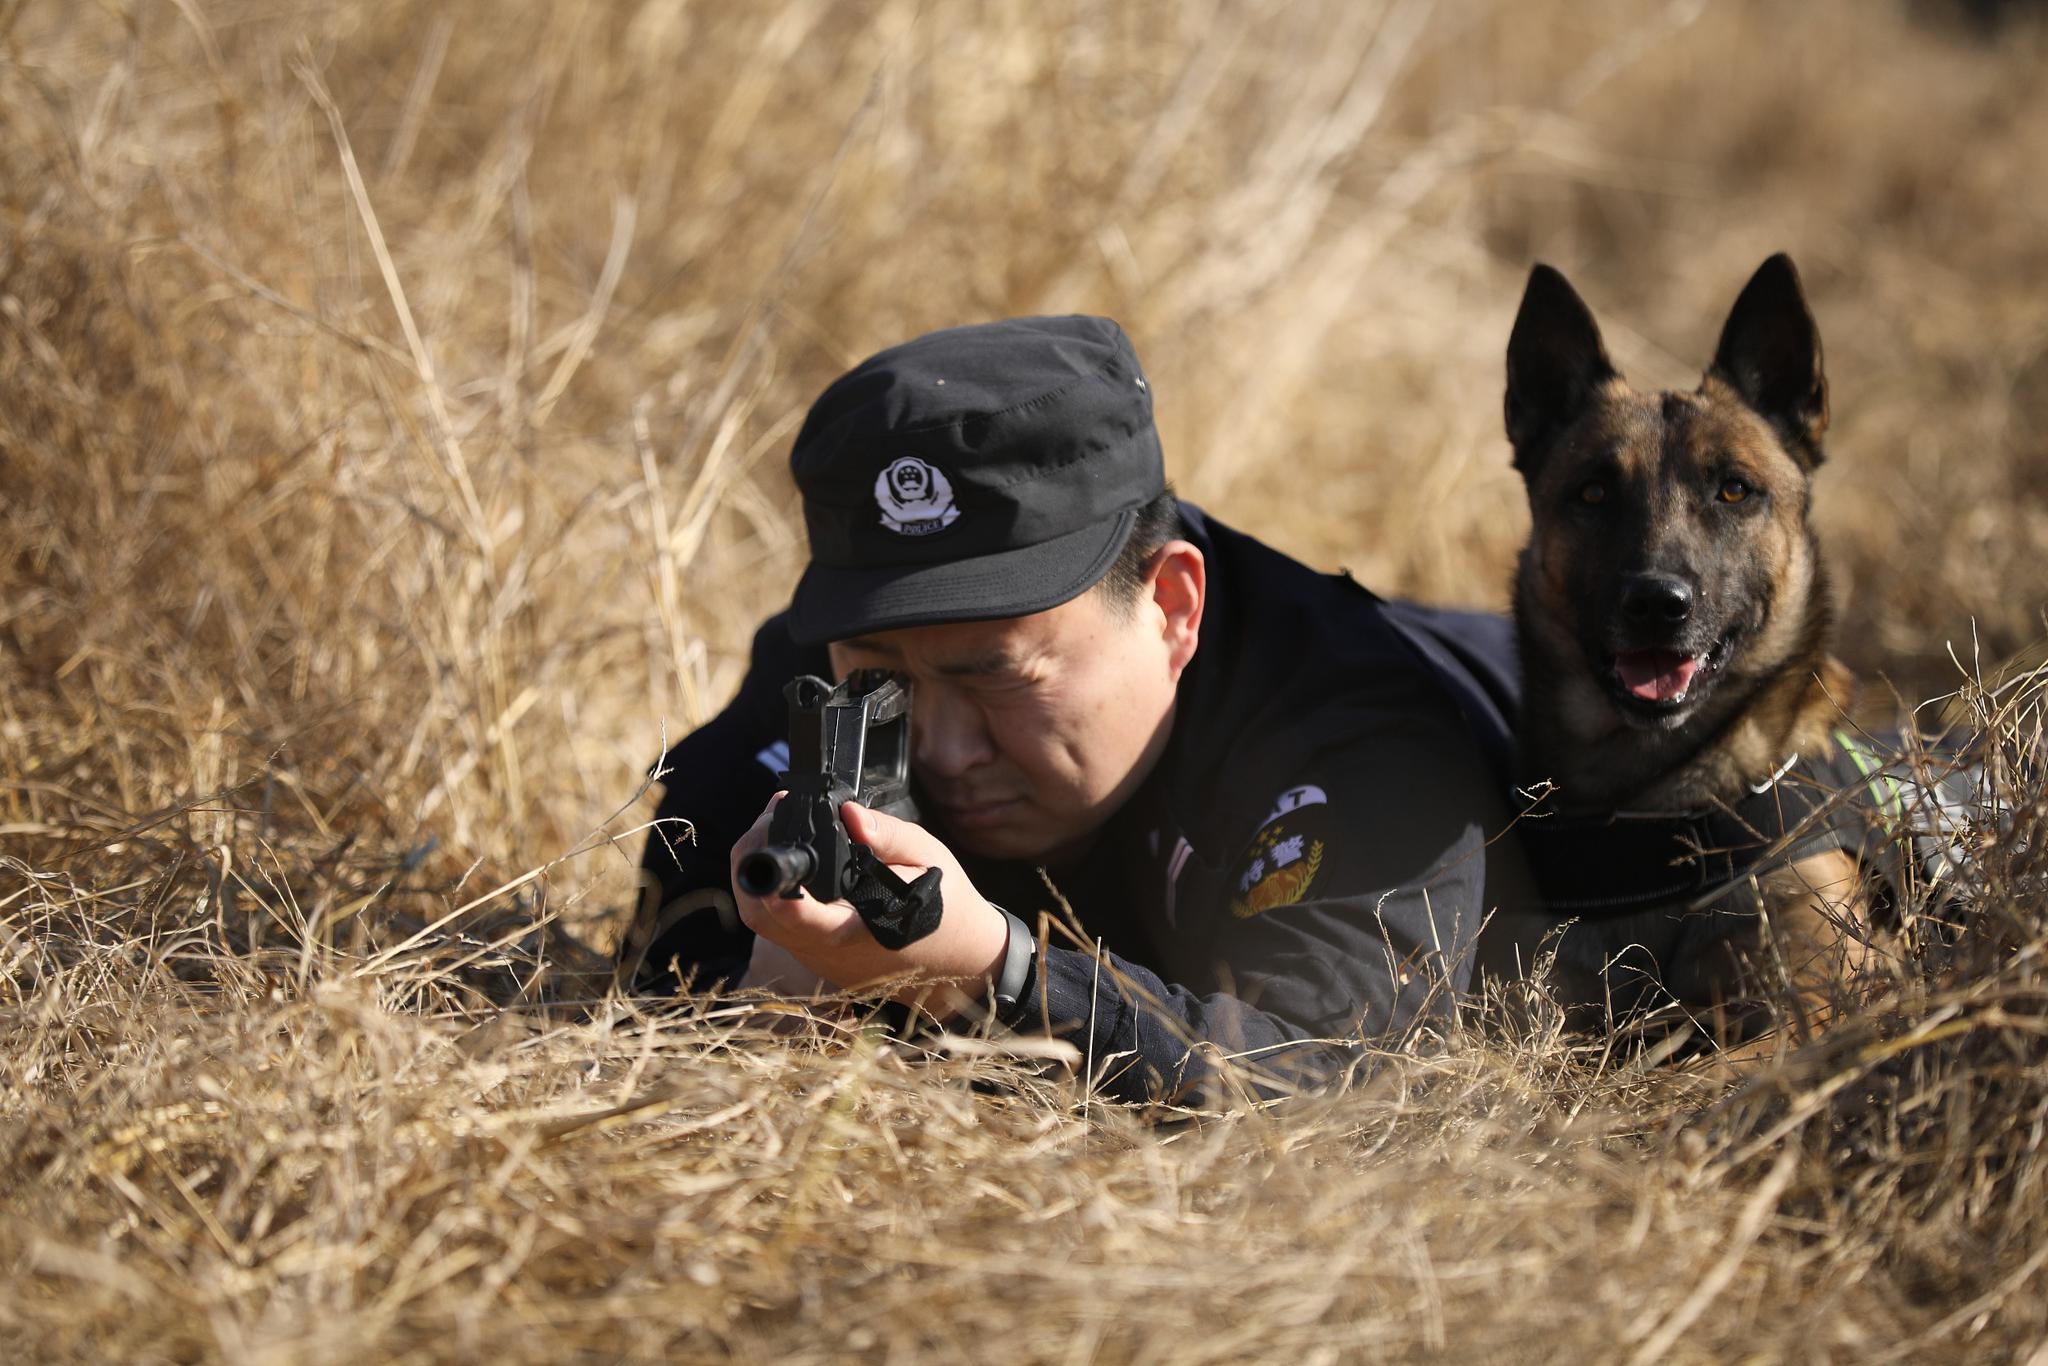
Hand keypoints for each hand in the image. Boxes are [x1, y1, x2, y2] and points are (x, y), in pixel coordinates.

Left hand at [729, 796, 1009, 1021]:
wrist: (964, 960)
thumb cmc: (947, 906)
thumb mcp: (927, 859)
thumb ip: (886, 835)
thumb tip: (846, 811)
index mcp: (853, 930)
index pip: (790, 911)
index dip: (769, 870)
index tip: (774, 824)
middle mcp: (826, 951)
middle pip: (758, 913)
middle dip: (751, 860)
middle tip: (772, 817)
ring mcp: (819, 960)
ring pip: (763, 921)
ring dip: (759, 876)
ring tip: (779, 831)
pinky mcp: (820, 960)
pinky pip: (780, 927)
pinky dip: (773, 892)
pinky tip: (794, 863)